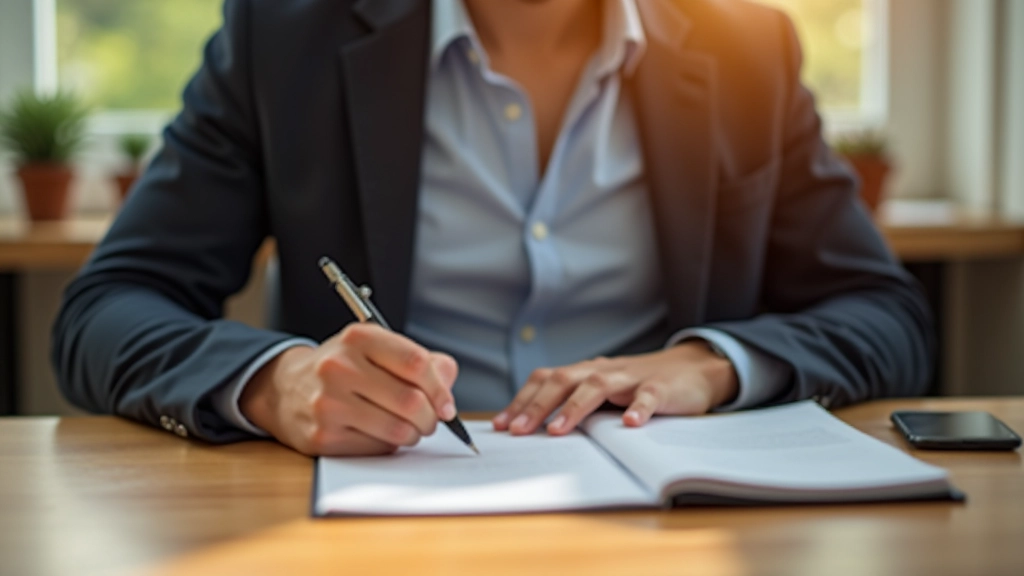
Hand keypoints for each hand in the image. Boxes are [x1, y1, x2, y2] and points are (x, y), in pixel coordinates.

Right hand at [239, 323, 458, 455]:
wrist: (287, 389)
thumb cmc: (344, 369)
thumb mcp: (377, 349)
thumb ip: (420, 361)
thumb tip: (447, 385)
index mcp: (359, 338)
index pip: (416, 363)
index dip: (440, 388)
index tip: (447, 405)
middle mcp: (339, 367)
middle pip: (410, 400)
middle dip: (431, 417)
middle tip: (431, 420)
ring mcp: (328, 403)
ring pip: (397, 429)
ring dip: (413, 434)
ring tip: (409, 428)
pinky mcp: (322, 436)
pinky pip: (377, 447)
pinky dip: (389, 445)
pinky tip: (380, 433)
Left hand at [492, 341, 737, 435]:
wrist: (692, 369)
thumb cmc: (639, 385)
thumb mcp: (603, 392)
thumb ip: (574, 403)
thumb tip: (532, 427)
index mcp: (585, 372)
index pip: (545, 380)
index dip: (521, 401)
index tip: (500, 425)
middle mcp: (603, 371)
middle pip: (563, 381)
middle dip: (536, 406)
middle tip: (517, 431)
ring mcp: (631, 378)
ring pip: (598, 386)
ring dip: (575, 408)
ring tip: (558, 430)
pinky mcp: (661, 388)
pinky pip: (648, 396)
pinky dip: (639, 408)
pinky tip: (631, 424)